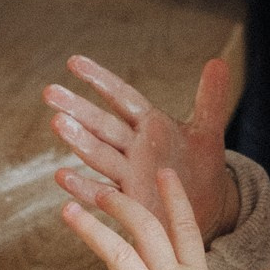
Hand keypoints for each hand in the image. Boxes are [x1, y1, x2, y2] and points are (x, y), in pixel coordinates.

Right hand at [46, 53, 239, 241]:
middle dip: (77, 108)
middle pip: (102, 124)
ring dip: (79, 141)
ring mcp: (129, 173)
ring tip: (57, 123)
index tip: (73, 62)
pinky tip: (62, 178)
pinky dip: (83, 187)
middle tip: (49, 92)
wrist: (209, 208)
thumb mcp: (209, 132)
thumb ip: (211, 99)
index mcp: (150, 124)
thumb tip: (219, 62)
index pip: (122, 96)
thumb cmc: (203, 166)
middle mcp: (134, 146)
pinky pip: (103, 193)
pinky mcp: (130, 202)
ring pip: (100, 154)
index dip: (100, 79)